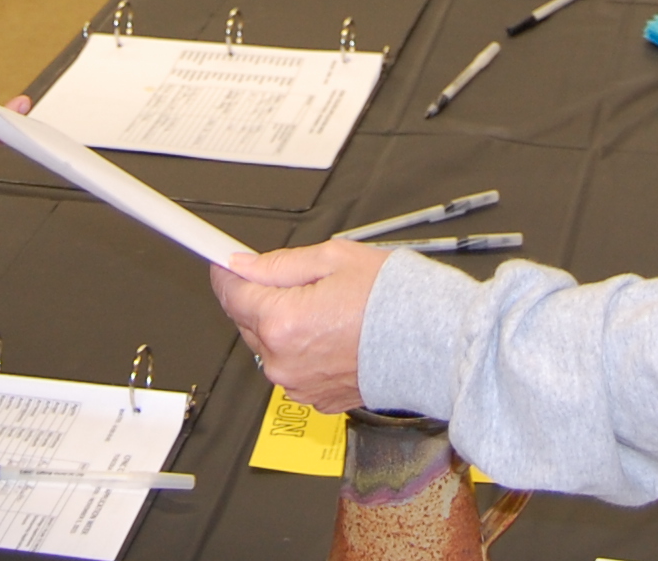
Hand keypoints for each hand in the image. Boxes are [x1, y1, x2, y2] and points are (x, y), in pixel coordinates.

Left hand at [210, 238, 389, 412]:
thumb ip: (279, 264)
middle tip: (297, 280)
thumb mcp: (332, 259)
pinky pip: (292, 367)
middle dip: (261, 297)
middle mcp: (283, 360)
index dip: (226, 272)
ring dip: (282, 326)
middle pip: (247, 320)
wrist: (432, 342)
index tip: (225, 262)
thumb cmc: (392, 300)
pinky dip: (302, 350)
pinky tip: (332, 333)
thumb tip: (243, 264)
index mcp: (282, 321)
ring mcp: (298, 384)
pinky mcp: (315, 399)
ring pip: (269, 346)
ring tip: (325, 308)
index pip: (231, 294)